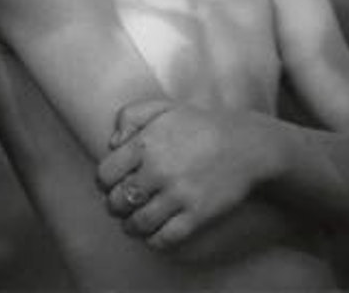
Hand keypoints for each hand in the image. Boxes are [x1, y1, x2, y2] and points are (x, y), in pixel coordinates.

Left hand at [97, 99, 270, 249]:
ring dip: (130, 226)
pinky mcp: (198, 214)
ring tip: (132, 223)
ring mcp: (178, 194)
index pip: (105, 174)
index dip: (103, 183)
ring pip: (139, 222)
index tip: (108, 186)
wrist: (245, 145)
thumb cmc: (198, 125)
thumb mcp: (160, 108)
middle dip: (114, 206)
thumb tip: (112, 144)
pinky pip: (166, 237)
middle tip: (118, 206)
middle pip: (118, 201)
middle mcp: (158, 170)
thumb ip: (128, 117)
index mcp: (144, 144)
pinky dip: (154, 241)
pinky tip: (153, 235)